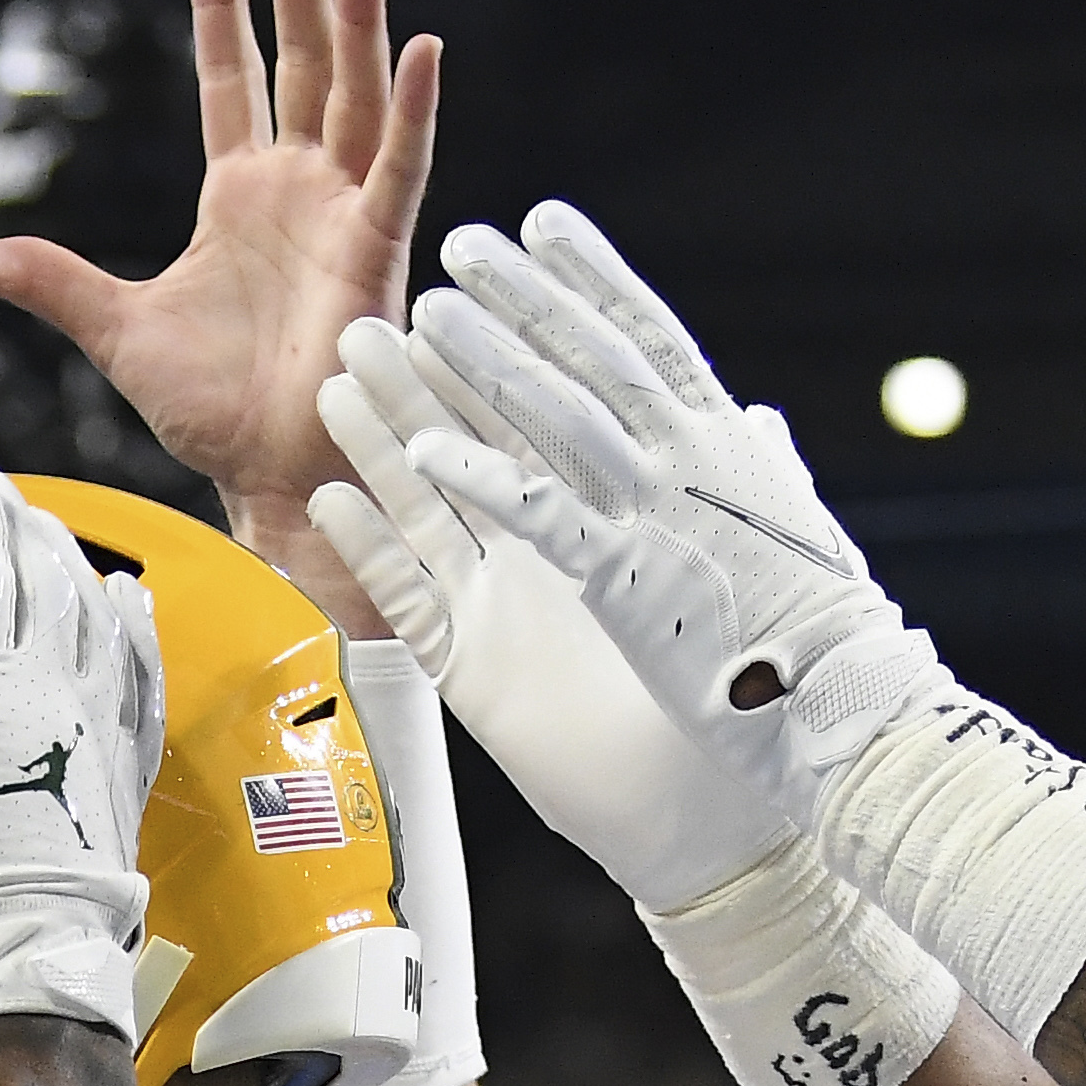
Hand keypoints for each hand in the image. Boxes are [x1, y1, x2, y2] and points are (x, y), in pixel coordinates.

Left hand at [0, 0, 442, 628]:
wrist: (267, 476)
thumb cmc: (211, 413)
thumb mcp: (114, 330)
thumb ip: (53, 282)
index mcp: (239, 195)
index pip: (233, 76)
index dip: (224, 6)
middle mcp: (297, 190)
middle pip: (303, 60)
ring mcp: (341, 214)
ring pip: (356, 94)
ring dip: (362, 20)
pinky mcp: (373, 250)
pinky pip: (398, 168)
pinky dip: (412, 111)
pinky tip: (421, 49)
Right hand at [0, 448, 158, 1046]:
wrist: (23, 984)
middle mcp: (54, 692)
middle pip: (43, 575)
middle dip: (17, 521)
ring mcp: (97, 733)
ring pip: (97, 616)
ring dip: (72, 564)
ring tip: (52, 534)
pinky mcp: (125, 778)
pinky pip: (138, 680)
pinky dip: (132, 632)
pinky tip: (131, 608)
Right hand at [318, 326, 811, 917]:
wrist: (724, 804)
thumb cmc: (740, 689)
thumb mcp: (736, 572)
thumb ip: (731, 490)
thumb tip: (754, 416)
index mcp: (600, 517)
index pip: (547, 416)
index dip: (511, 350)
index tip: (477, 280)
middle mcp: (539, 554)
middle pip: (468, 450)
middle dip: (420, 384)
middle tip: (368, 320)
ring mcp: (499, 607)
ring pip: (425, 510)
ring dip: (379, 448)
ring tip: (337, 385)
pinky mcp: (472, 670)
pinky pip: (409, 603)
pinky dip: (370, 552)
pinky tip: (331, 500)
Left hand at [417, 205, 945, 774]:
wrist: (846, 701)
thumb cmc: (824, 628)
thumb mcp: (797, 525)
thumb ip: (766, 462)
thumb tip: (759, 420)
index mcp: (728, 442)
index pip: (651, 334)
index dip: (593, 274)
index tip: (546, 222)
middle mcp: (690, 459)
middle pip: (592, 356)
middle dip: (525, 296)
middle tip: (462, 243)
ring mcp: (657, 512)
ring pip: (556, 417)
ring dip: (486, 362)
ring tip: (423, 314)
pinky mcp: (626, 577)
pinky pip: (538, 516)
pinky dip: (483, 479)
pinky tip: (428, 448)